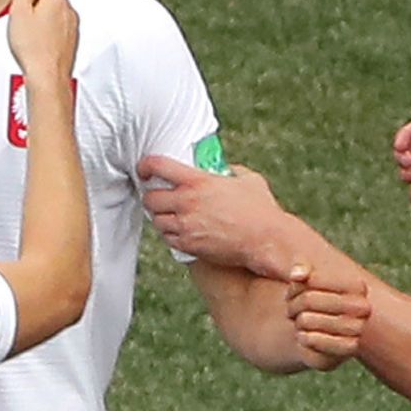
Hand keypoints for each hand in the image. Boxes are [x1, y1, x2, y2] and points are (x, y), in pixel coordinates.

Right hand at [5, 0, 77, 80]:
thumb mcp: (19, 12)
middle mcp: (68, 11)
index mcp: (56, 0)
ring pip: (55, 11)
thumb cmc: (33, 49)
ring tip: (25, 29)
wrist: (48, 78)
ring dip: (41, 14)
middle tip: (17, 12)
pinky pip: (58, 27)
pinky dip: (47, 29)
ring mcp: (72, 27)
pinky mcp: (71, 42)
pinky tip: (36, 42)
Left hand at [140, 157, 293, 277]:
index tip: (144, 169)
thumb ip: (231, 170)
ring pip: (156, 220)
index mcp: (198, 181)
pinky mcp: (188, 245)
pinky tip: (181, 231)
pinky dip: (171, 234)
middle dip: (152, 197)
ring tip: (171, 215)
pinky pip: (167, 239)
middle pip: (150, 198)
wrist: (266, 240)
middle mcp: (187, 202)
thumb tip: (225, 168)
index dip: (145, 165)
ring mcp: (185, 225)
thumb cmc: (261, 210)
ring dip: (161, 217)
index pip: (158, 166)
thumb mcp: (247, 180)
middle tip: (158, 197)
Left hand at [286, 263, 369, 370]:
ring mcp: (357, 330)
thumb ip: (300, 269)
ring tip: (300, 322)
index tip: (295, 291)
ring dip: (297, 322)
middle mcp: (363, 308)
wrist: (317, 330)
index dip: (296, 286)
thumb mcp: (304, 280)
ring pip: (307, 321)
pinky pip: (313, 342)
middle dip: (294, 305)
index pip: (313, 280)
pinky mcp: (347, 350)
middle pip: (309, 300)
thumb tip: (297, 274)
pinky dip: (302, 338)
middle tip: (292, 310)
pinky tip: (304, 336)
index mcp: (357, 286)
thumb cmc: (311, 299)